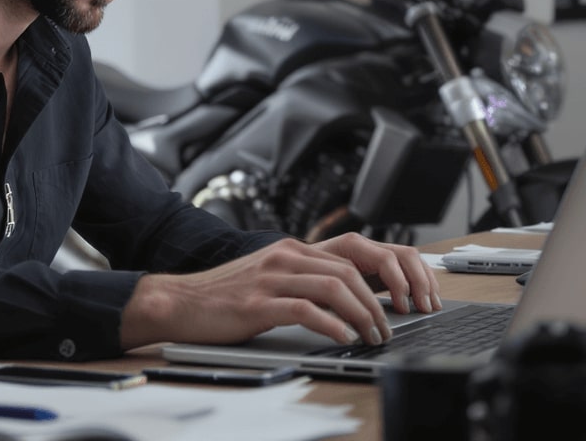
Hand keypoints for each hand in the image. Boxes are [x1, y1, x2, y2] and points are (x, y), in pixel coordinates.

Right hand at [119, 234, 441, 350]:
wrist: (179, 301)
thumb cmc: (226, 295)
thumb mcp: (272, 277)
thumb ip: (306, 278)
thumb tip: (352, 296)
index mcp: (294, 248)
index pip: (356, 252)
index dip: (389, 273)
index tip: (406, 297)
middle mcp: (287, 255)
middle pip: (353, 268)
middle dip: (383, 298)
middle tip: (394, 324)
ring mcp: (273, 277)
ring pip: (336, 286)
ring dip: (364, 313)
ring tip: (374, 335)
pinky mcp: (259, 302)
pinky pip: (306, 309)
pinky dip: (332, 324)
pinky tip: (343, 337)